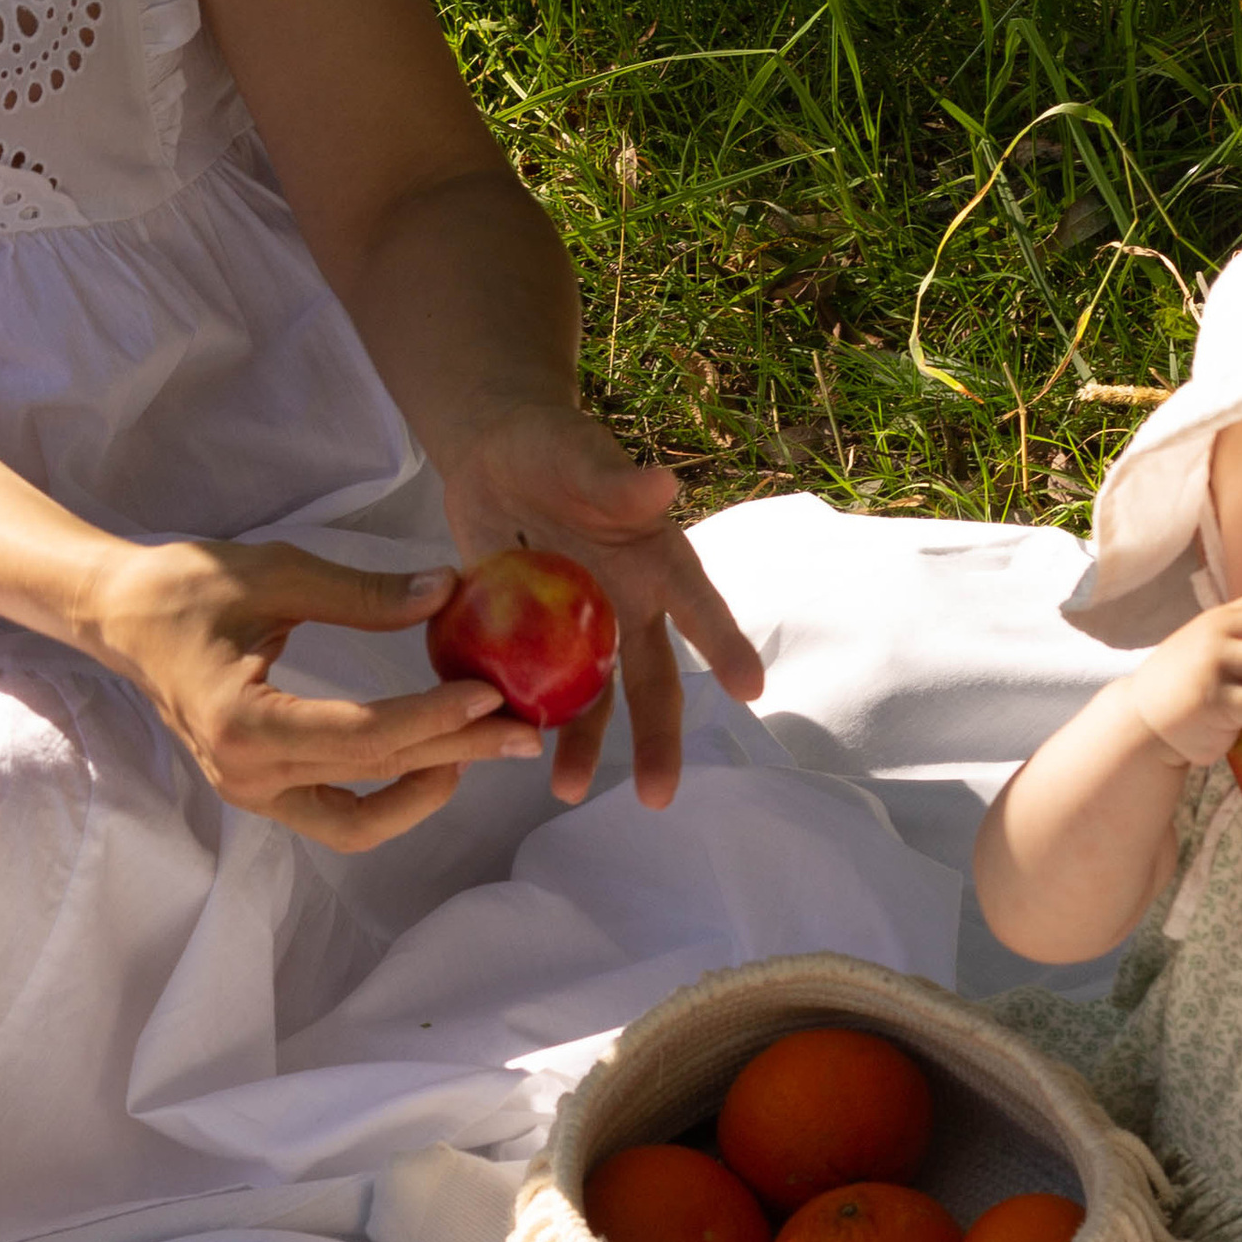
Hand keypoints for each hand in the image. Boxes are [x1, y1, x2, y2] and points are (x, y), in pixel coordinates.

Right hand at [83, 534, 546, 851]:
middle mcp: (246, 774)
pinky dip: (389, 797)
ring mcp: (251, 792)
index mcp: (243, 723)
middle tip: (524, 731)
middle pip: (373, 774)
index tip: (490, 694)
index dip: (433, 718)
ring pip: (359, 817)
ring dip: (426, 789)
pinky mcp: (261, 790)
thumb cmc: (189, 586)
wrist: (123, 616)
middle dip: (456, 752)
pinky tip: (433, 759)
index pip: (362, 735)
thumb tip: (449, 591)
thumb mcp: (278, 573)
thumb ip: (364, 594)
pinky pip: (338, 815)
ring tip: (481, 747)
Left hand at [441, 397, 763, 809]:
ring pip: (590, 698)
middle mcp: (627, 606)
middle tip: (657, 796)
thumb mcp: (580, 456)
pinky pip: (527, 686)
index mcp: (656, 563)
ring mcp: (577, 631)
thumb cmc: (552, 445)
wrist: (492, 456)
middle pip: (651, 682)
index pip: (699, 608)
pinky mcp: (525, 639)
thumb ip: (618, 482)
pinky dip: (516, 716)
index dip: (725, 646)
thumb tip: (664, 485)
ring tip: (562, 790)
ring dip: (581, 743)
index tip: (750, 690)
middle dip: (657, 739)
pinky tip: (499, 748)